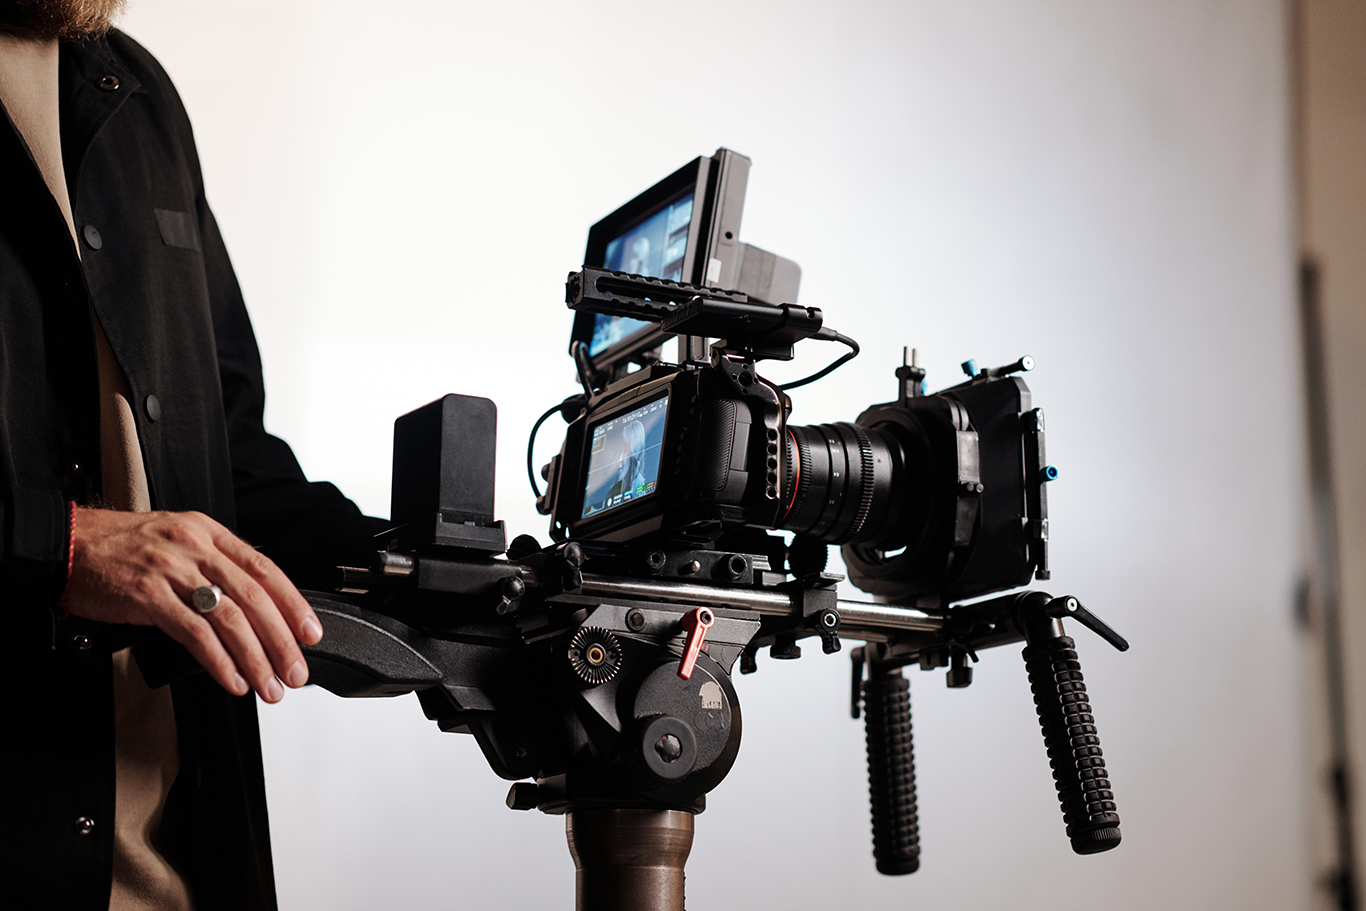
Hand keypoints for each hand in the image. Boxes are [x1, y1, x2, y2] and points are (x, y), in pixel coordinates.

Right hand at [61, 507, 323, 702]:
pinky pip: (194, 633)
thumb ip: (214, 566)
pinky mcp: (147, 595)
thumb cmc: (121, 546)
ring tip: (268, 685)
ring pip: (230, 619)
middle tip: (295, 671)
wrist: (67, 542)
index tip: (310, 633)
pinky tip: (232, 679)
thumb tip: (253, 608)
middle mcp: (196, 548)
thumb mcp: (178, 540)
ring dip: (255, 658)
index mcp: (209, 533)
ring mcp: (172, 571)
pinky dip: (218, 661)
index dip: (293, 604)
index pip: (266, 569)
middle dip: (281, 641)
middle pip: (254, 598)